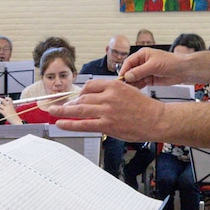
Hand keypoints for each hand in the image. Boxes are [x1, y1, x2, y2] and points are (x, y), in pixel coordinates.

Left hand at [0, 97, 18, 122]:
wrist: (16, 120)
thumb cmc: (15, 117)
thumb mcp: (13, 111)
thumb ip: (10, 109)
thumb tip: (7, 109)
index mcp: (12, 105)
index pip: (9, 99)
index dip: (7, 98)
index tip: (5, 98)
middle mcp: (8, 106)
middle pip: (3, 100)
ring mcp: (6, 109)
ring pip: (0, 104)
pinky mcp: (4, 112)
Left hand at [46, 79, 167, 141]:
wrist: (156, 119)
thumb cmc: (144, 108)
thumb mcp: (128, 91)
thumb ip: (111, 93)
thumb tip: (95, 98)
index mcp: (114, 85)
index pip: (90, 86)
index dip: (80, 93)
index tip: (75, 97)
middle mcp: (108, 96)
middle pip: (82, 98)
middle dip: (70, 102)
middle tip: (60, 105)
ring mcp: (107, 111)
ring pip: (80, 109)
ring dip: (64, 110)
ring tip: (53, 111)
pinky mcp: (107, 124)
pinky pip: (83, 123)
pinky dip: (70, 123)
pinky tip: (61, 122)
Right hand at [118, 48, 188, 87]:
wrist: (184, 71)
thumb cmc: (172, 62)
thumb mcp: (154, 66)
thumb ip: (140, 71)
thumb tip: (128, 75)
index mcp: (142, 55)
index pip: (129, 62)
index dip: (124, 70)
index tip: (121, 79)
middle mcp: (142, 63)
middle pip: (130, 71)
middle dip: (127, 78)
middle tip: (123, 86)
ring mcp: (146, 72)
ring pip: (134, 78)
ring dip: (132, 84)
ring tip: (129, 90)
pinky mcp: (150, 80)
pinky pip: (140, 83)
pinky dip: (137, 87)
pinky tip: (135, 90)